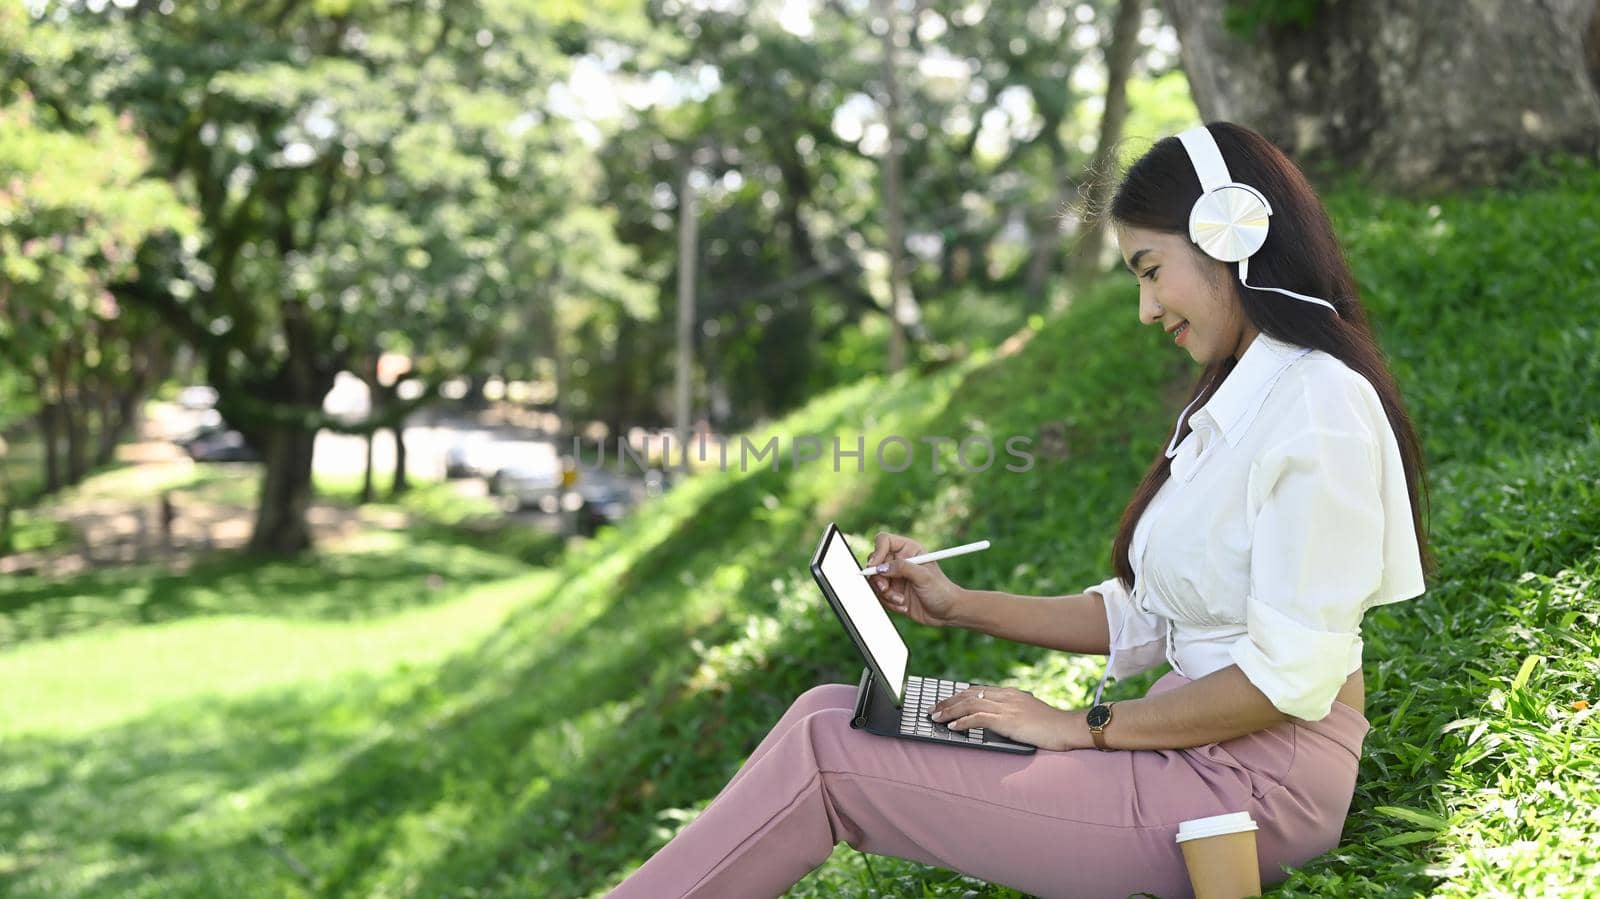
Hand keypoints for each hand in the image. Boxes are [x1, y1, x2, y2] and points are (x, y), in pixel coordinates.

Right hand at [865, 531, 965, 627]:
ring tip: (901, 600)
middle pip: (875, 562)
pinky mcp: (893, 592)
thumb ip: (902, 568)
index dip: (877, 551)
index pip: (884, 541)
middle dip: (879, 578)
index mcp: (908, 550)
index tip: (875, 565)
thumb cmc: (942, 591)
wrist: (947, 613)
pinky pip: (880, 595)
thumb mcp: (924, 576)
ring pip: (875, 581)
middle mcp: (899, 562)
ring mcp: (895, 577)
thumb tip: (881, 567)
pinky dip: (888, 602)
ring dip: (886, 593)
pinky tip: (903, 605)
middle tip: (885, 588)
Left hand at [930, 686, 1088, 750]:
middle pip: (968, 694)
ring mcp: (1006, 707)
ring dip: (950, 711)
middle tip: (932, 710)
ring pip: (969, 704)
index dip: (957, 696)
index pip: (976, 690)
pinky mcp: (1008, 720)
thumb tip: (993, 720)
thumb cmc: (1050, 726)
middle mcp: (1005, 696)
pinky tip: (953, 727)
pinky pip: (979, 718)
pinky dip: (963, 722)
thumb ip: (1010, 713)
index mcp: (1009, 693)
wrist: (1067, 728)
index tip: (944, 702)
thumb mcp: (1027, 714)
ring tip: (936, 718)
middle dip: (947, 702)